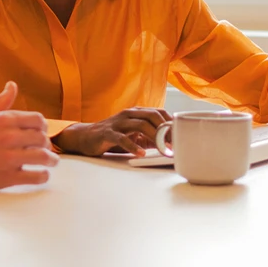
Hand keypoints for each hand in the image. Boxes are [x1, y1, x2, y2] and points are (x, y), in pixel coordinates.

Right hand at [0, 82, 57, 190]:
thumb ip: (0, 101)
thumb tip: (12, 85)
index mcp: (4, 120)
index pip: (37, 120)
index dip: (42, 126)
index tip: (41, 132)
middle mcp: (8, 137)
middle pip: (42, 138)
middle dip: (46, 144)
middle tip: (45, 148)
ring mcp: (8, 158)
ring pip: (43, 157)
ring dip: (51, 160)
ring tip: (51, 162)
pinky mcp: (6, 177)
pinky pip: (35, 176)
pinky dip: (43, 176)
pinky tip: (41, 175)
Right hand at [55, 107, 171, 157]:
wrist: (86, 137)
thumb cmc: (113, 136)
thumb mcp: (134, 134)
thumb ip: (149, 137)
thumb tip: (169, 145)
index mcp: (136, 112)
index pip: (159, 112)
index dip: (171, 123)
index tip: (181, 136)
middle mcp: (128, 114)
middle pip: (152, 116)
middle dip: (166, 129)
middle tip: (175, 143)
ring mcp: (118, 122)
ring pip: (140, 124)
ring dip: (154, 136)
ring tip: (163, 148)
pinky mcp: (107, 133)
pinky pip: (122, 138)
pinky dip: (133, 146)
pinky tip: (141, 154)